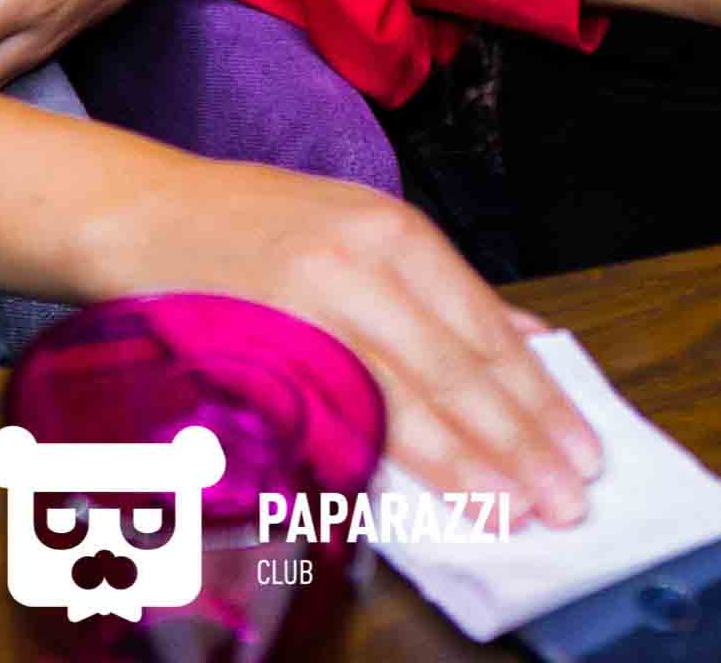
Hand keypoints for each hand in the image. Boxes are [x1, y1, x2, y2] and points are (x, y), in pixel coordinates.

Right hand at [109, 160, 603, 527]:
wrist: (138, 211)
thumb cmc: (254, 226)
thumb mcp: (361, 227)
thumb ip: (443, 290)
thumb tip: (532, 341)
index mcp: (393, 232)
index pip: (485, 329)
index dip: (538, 398)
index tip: (581, 452)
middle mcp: (355, 266)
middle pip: (452, 369)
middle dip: (517, 442)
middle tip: (564, 498)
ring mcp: (302, 310)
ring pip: (396, 401)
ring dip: (461, 463)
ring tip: (511, 509)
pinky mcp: (253, 354)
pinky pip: (324, 418)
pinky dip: (371, 463)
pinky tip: (408, 496)